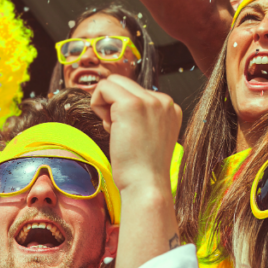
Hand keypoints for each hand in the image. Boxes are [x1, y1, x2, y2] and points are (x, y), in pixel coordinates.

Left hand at [90, 75, 180, 194]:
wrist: (147, 185)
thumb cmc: (142, 169)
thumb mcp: (147, 137)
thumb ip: (139, 118)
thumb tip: (114, 105)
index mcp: (170, 108)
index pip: (137, 92)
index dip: (123, 111)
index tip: (128, 134)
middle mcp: (164, 100)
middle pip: (124, 83)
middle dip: (112, 104)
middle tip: (116, 130)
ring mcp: (150, 100)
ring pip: (112, 82)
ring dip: (104, 104)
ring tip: (114, 129)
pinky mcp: (133, 104)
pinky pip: (103, 87)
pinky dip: (97, 104)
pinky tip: (108, 127)